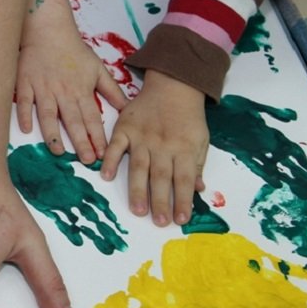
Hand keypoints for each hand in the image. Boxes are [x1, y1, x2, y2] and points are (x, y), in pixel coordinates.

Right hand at [15, 29, 127, 163]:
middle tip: (86, 159)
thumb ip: (111, 90)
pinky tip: (27, 129)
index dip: (98, 136)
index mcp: (81, 90)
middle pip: (73, 120)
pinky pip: (24, 102)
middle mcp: (63, 92)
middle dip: (81, 141)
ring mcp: (43, 88)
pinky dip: (24, 115)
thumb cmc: (73, 50)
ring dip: (53, 133)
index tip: (103, 153)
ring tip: (58, 151)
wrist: (48, 30)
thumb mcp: (97, 68)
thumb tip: (127, 108)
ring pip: (48, 114)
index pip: (92, 117)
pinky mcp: (25, 83)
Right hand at [100, 70, 208, 226]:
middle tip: (158, 222)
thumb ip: (197, 165)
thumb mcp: (201, 140)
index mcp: (184, 148)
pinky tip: (105, 176)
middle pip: (161, 177)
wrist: (173, 85)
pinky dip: (110, 160)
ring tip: (137, 210)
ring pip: (139, 167)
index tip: (180, 219)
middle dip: (160, 201)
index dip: (183, 200)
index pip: (184, 179)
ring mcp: (142, 136)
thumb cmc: (188, 117)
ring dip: (137, 189)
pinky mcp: (125, 128)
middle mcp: (163, 145)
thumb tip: (197, 190)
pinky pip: (115, 146)